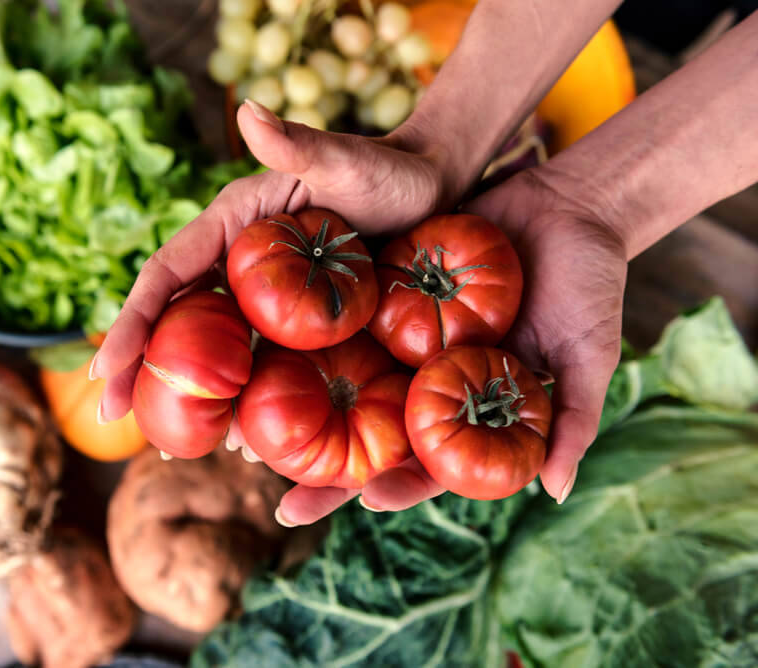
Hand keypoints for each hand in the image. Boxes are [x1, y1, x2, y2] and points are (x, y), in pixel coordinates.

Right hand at [94, 100, 451, 418]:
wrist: (436, 196)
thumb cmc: (389, 172)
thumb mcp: (345, 160)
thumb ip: (298, 143)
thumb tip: (248, 109)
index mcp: (230, 227)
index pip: (167, 275)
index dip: (132, 321)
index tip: (104, 368)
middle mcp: (237, 266)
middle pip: (177, 321)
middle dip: (140, 368)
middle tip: (111, 418)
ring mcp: (266, 300)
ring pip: (215, 351)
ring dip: (190, 395)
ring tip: (169, 443)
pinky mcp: (297, 326)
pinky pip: (262, 365)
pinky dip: (246, 399)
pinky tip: (242, 439)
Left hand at [276, 166, 628, 524]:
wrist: (571, 204)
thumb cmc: (591, 285)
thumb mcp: (589, 355)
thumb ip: (572, 420)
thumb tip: (555, 493)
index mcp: (468, 406)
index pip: (430, 460)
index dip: (400, 483)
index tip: (368, 500)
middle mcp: (426, 378)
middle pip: (372, 434)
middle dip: (330, 473)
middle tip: (283, 502)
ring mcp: (402, 335)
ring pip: (345, 380)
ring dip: (302, 407)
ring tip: (251, 435)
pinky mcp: (386, 288)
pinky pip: (346, 314)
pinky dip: (309, 333)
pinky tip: (266, 349)